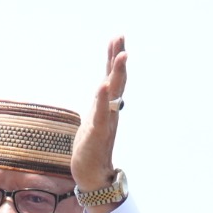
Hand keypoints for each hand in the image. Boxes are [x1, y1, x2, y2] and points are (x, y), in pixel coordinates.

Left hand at [71, 35, 128, 201]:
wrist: (92, 175)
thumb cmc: (91, 148)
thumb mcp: (94, 120)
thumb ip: (99, 105)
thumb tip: (102, 89)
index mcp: (106, 106)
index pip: (111, 77)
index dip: (113, 58)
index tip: (117, 38)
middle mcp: (110, 111)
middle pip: (116, 80)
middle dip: (118, 58)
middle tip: (121, 37)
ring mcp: (106, 121)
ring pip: (113, 93)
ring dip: (116, 74)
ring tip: (120, 55)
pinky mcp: (98, 134)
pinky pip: (101, 113)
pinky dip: (102, 99)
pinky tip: (102, 85)